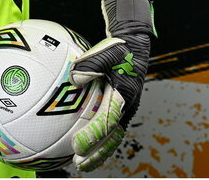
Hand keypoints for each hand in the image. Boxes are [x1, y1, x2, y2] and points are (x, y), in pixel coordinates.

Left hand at [67, 0, 154, 171]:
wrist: (134, 44)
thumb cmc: (118, 46)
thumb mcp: (106, 51)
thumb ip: (90, 64)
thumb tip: (73, 78)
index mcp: (124, 95)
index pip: (107, 121)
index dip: (92, 136)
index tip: (77, 146)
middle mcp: (127, 106)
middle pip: (112, 137)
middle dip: (96, 154)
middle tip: (78, 164)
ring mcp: (125, 109)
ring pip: (112, 137)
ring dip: (98, 152)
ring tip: (79, 163)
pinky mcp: (119, 107)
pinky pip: (109, 128)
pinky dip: (98, 139)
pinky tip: (79, 142)